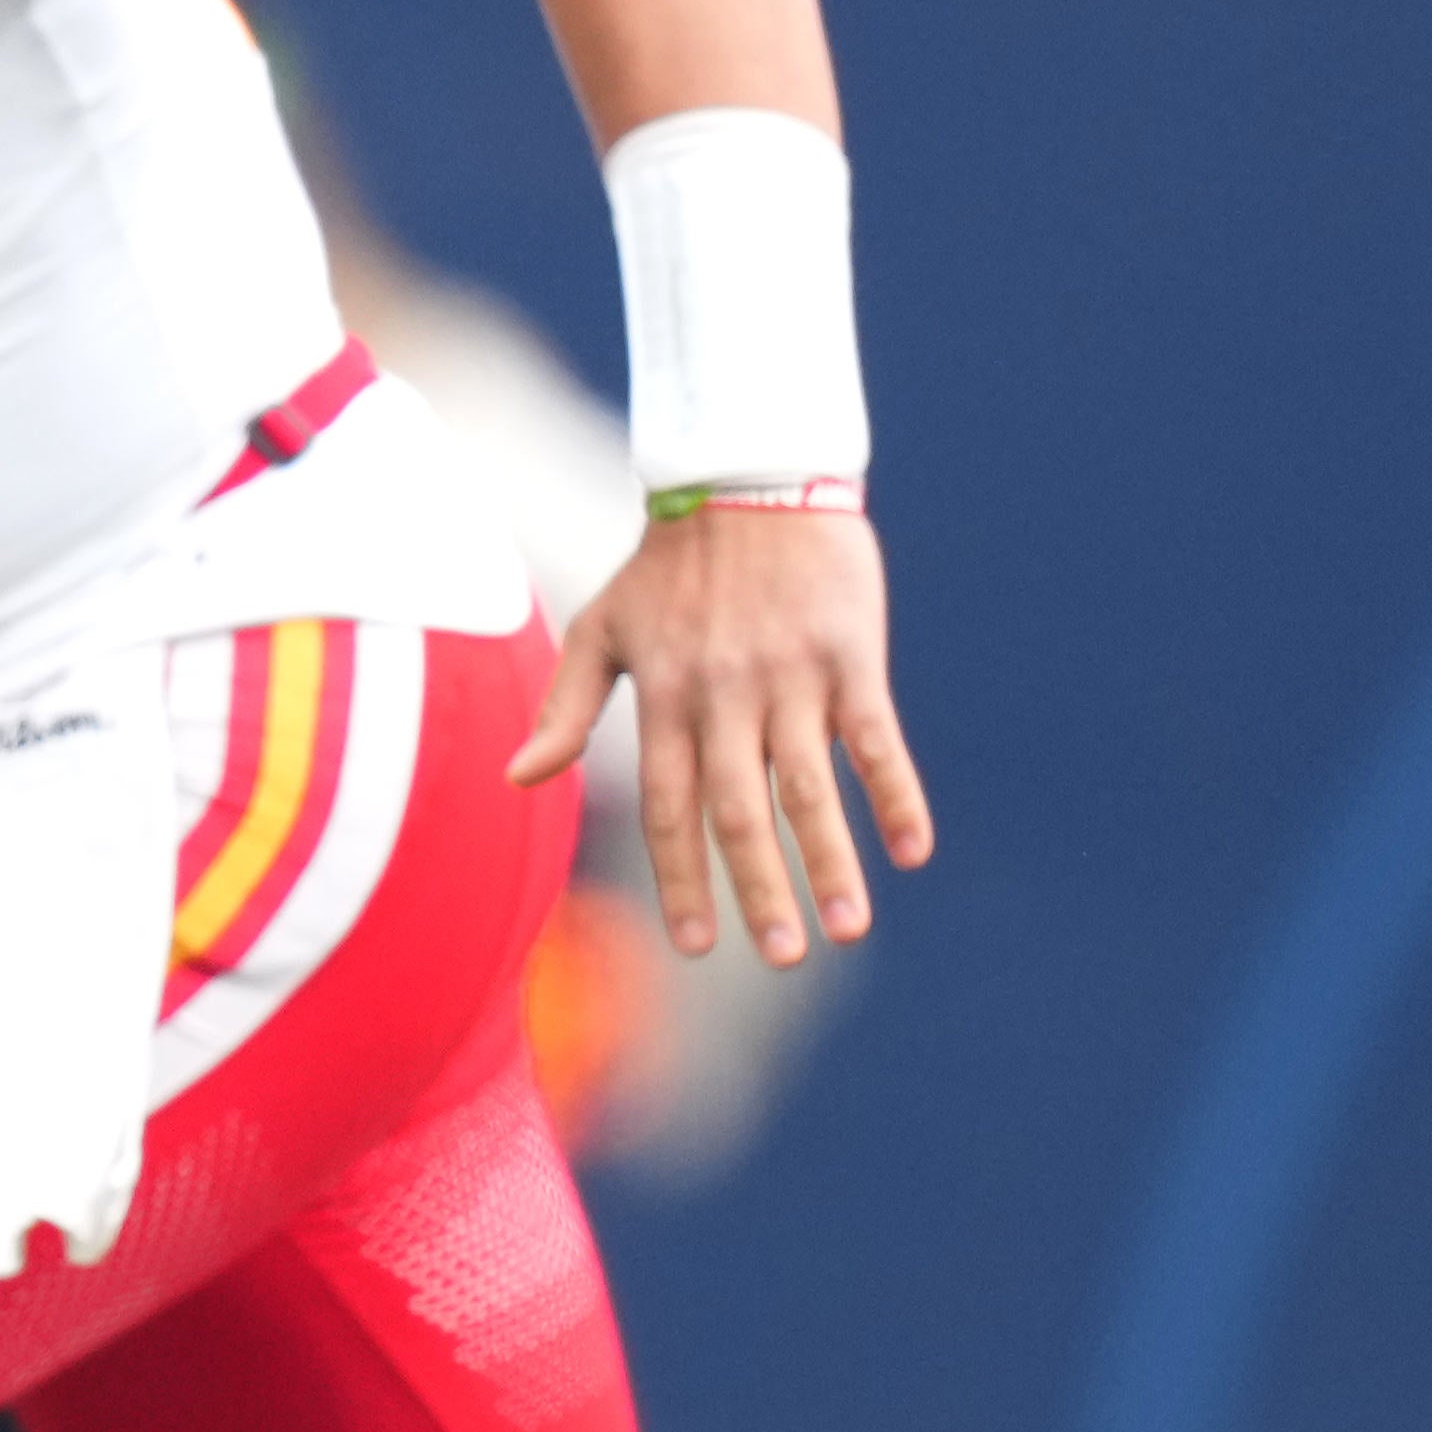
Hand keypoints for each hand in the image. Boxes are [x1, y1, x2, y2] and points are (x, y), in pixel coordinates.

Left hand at [512, 500, 932, 969]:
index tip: (696, 945)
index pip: (668, 807)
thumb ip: (566, 706)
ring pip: (809, 787)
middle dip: (758, 891)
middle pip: (739, 811)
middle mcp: (725, 695)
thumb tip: (519, 778)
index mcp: (665, 697)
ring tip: (846, 931)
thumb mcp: (603, 626)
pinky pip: (875, 738)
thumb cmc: (670, 562)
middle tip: (780, 958)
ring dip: (830, 862)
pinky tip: (913, 851)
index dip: (681, 877)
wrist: (748, 473)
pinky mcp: (849, 653)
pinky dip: (896, 795)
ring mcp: (791, 676)